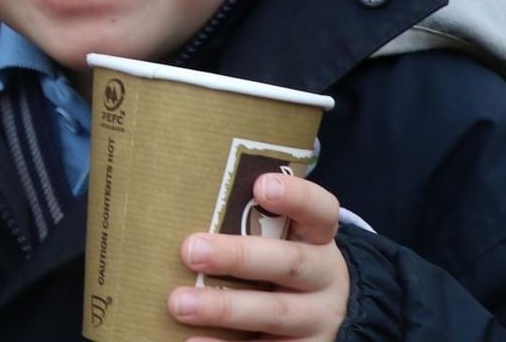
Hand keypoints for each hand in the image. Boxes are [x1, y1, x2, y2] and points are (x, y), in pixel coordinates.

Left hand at [167, 172, 349, 340]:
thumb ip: (248, 222)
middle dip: (238, 256)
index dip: (296, 197)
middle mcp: (324, 278)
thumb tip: (176, 202)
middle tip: (190, 250)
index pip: (320, 211)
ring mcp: (317, 319)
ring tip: (179, 304)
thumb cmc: (282, 262)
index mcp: (318, 239)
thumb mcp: (283, 240)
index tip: (262, 185)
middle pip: (289, 263)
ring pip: (275, 313)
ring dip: (224, 308)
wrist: (329, 318)